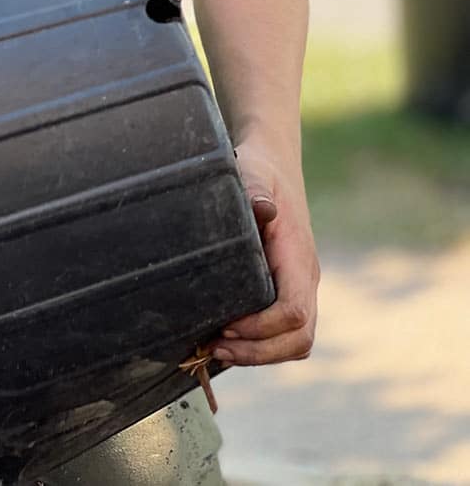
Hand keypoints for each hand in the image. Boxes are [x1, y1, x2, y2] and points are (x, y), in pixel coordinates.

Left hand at [213, 135, 318, 365]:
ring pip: (296, 341)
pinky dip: (259, 344)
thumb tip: (262, 208)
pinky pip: (284, 332)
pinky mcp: (286, 289)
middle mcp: (304, 278)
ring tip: (215, 350)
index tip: (226, 327)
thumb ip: (256, 189)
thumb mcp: (255, 172)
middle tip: (215, 349)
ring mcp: (298, 287)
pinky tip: (224, 340)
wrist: (274, 166)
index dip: (262, 328)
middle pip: (300, 338)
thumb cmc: (261, 170)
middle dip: (259, 352)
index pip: (294, 311)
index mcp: (298, 258)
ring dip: (259, 354)